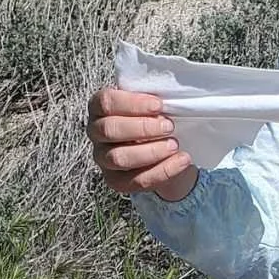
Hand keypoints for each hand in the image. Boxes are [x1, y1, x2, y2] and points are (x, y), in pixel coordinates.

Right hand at [88, 85, 196, 200]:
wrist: (168, 149)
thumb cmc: (156, 119)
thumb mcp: (154, 105)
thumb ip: (153, 100)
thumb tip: (171, 97)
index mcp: (100, 108)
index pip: (106, 102)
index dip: (133, 104)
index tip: (159, 105)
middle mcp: (97, 133)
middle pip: (109, 130)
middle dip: (143, 128)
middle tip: (169, 126)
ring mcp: (103, 159)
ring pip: (119, 157)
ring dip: (151, 151)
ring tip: (174, 145)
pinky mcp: (117, 181)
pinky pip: (137, 180)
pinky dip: (162, 170)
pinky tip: (181, 160)